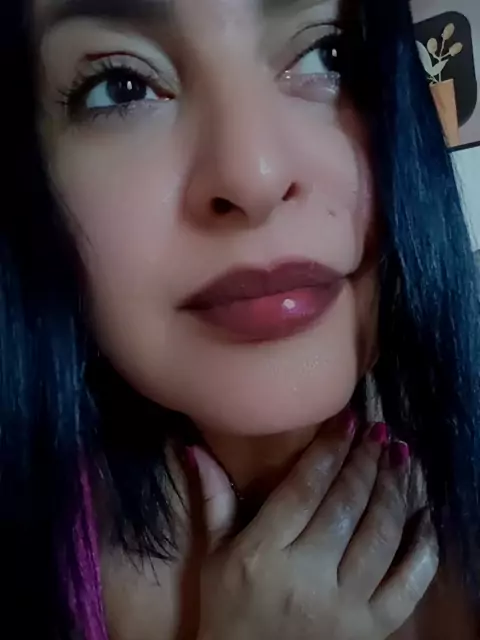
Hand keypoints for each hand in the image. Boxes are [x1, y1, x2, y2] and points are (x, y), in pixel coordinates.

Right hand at [193, 420, 437, 639]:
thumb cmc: (227, 613)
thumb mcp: (213, 558)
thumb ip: (212, 501)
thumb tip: (196, 448)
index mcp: (262, 555)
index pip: (304, 489)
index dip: (330, 450)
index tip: (347, 420)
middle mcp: (306, 577)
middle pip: (346, 505)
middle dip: (365, 461)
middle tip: (378, 432)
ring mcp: (345, 607)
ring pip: (380, 534)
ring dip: (393, 490)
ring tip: (399, 458)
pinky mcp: (373, 629)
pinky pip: (409, 583)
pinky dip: (423, 547)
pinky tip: (424, 514)